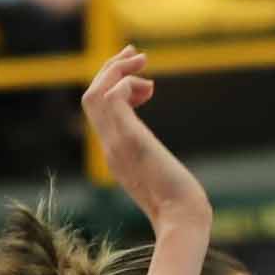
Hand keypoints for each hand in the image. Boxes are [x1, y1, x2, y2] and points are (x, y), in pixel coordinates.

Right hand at [84, 46, 209, 234]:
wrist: (183, 220)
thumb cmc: (182, 206)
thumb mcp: (162, 179)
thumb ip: (155, 165)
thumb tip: (166, 167)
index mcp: (115, 154)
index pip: (99, 112)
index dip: (113, 86)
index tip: (139, 75)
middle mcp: (110, 146)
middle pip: (91, 97)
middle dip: (110, 69)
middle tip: (135, 54)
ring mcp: (116, 143)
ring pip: (95, 94)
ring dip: (116, 69)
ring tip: (141, 61)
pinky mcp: (129, 139)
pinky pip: (112, 97)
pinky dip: (126, 83)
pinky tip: (149, 89)